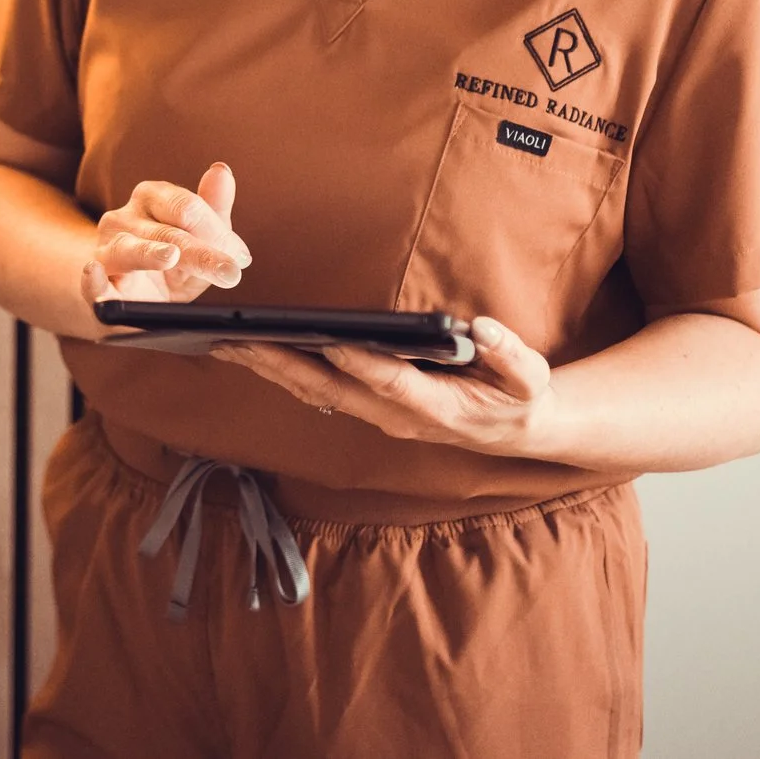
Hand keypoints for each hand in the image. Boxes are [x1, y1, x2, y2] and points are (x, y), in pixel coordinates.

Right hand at [78, 162, 252, 322]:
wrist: (133, 300)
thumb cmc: (171, 265)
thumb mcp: (198, 238)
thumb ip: (213, 208)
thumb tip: (222, 171)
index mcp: (152, 197)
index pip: (186, 207)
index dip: (216, 231)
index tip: (240, 257)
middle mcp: (125, 217)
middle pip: (168, 231)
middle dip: (203, 252)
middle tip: (230, 272)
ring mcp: (106, 248)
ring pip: (130, 249)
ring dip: (150, 253)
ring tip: (170, 256)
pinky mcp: (95, 284)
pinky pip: (90, 281)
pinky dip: (92, 278)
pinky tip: (94, 272)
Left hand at [207, 315, 554, 457]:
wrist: (512, 429)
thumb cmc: (518, 396)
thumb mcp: (529, 378)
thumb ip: (510, 356)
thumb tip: (484, 330)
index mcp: (439, 407)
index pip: (394, 384)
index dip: (365, 366)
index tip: (333, 342)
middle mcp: (398, 417)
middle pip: (333, 391)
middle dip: (284, 365)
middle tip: (242, 340)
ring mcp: (378, 416)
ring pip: (315, 393)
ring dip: (271, 369)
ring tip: (230, 341)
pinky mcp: (366, 408)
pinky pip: (317, 391)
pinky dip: (282, 371)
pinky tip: (254, 351)